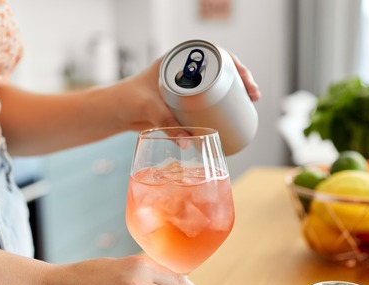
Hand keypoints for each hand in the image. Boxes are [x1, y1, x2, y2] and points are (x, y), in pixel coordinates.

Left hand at [114, 52, 260, 131]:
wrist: (115, 111)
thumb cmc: (127, 100)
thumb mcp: (148, 108)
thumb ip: (165, 124)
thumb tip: (187, 144)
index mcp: (178, 60)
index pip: (214, 56)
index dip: (235, 65)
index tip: (246, 81)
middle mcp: (184, 70)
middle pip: (221, 71)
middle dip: (242, 81)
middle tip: (254, 96)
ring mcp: (185, 86)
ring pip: (217, 86)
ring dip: (236, 93)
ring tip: (250, 105)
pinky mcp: (184, 103)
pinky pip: (208, 100)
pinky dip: (224, 104)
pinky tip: (237, 111)